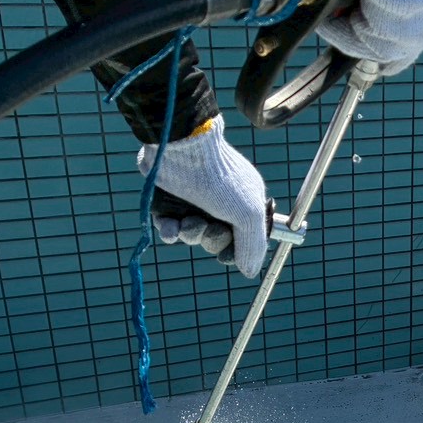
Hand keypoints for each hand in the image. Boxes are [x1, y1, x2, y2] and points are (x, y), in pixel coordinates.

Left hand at [139, 115, 267, 277]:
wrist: (183, 149)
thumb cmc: (221, 180)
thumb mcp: (249, 215)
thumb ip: (253, 246)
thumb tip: (250, 272)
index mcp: (245, 203)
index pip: (243, 239)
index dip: (236, 250)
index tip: (229, 252)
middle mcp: (220, 203)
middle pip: (216, 240)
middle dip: (210, 240)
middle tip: (209, 228)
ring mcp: (194, 201)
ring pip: (192, 235)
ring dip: (190, 235)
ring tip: (187, 222)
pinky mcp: (169, 199)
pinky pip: (169, 227)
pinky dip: (170, 231)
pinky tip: (171, 228)